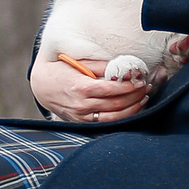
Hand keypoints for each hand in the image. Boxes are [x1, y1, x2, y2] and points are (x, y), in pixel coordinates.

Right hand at [31, 55, 148, 122]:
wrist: (43, 87)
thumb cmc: (61, 71)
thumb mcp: (78, 63)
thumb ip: (100, 66)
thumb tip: (123, 69)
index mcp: (81, 87)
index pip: (111, 89)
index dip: (129, 86)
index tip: (140, 81)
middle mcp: (82, 105)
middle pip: (116, 104)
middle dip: (135, 96)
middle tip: (146, 88)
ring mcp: (82, 117)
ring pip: (114, 118)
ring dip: (132, 109)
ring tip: (143, 99)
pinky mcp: (83, 123)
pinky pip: (106, 124)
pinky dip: (122, 118)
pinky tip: (131, 111)